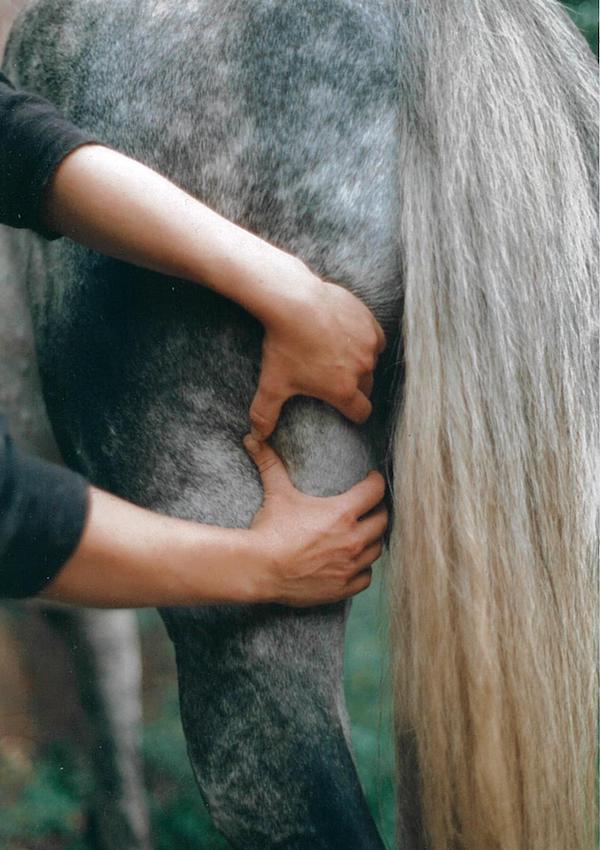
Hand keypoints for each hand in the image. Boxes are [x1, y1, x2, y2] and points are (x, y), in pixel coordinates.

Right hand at [244, 436, 386, 605]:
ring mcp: (350, 566)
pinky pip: (366, 577)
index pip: (375, 492)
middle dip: (379, 511)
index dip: (376, 482)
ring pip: (377, 550)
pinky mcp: (342, 587)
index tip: (373, 479)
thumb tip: (254, 439)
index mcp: (342, 513)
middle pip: (383, 521)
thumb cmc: (271, 530)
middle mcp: (352, 539)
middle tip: (371, 506)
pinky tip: (354, 562)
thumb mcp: (277, 494)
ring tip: (365, 533)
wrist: (260, 569)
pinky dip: (362, 568)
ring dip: (373, 540)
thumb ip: (271, 464)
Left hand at [249, 266, 385, 439]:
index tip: (349, 411)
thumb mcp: (272, 384)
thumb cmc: (284, 344)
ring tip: (341, 357)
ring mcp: (368, 345)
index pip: (361, 412)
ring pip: (372, 362)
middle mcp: (362, 369)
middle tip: (339, 382)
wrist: (293, 300)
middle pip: (368, 388)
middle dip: (357, 388)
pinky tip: (350, 337)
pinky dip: (367, 341)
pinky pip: (376, 339)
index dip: (355, 415)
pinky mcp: (369, 322)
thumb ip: (265, 414)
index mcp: (343, 389)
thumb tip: (257, 437)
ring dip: (361, 363)